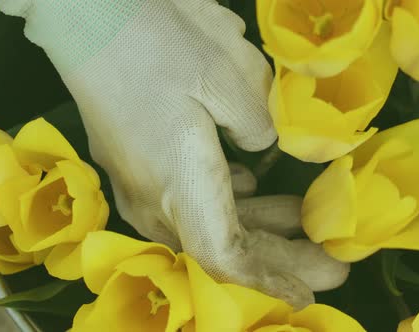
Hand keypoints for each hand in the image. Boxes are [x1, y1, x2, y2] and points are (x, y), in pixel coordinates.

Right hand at [0, 0, 348, 307]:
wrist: (88, 18)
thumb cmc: (158, 45)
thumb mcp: (229, 80)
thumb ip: (260, 128)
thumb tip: (261, 149)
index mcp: (180, 187)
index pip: (226, 259)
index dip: (268, 282)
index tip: (305, 295)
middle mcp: (156, 199)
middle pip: (223, 249)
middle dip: (281, 258)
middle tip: (330, 261)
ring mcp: (142, 184)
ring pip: (208, 224)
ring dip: (260, 226)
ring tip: (305, 219)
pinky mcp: (139, 166)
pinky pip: (189, 201)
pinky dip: (230, 202)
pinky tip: (251, 184)